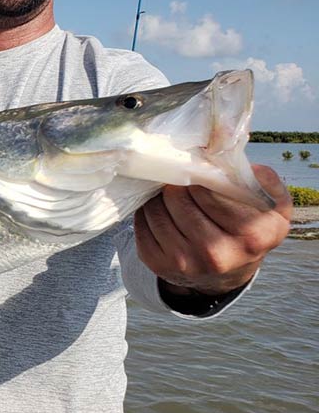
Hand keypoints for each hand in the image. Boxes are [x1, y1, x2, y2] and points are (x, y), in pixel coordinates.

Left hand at [134, 165, 291, 295]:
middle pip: (178, 199)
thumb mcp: (269, 202)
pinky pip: (141, 226)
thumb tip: (224, 142)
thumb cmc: (249, 226)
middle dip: (176, 184)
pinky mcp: (160, 266)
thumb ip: (258, 176)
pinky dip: (146, 212)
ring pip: (155, 210)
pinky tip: (160, 210)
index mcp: (252, 235)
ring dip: (158, 196)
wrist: (230, 270)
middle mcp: (218, 254)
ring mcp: (187, 263)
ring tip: (169, 193)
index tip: (196, 171)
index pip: (209, 193)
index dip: (198, 176)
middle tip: (179, 179)